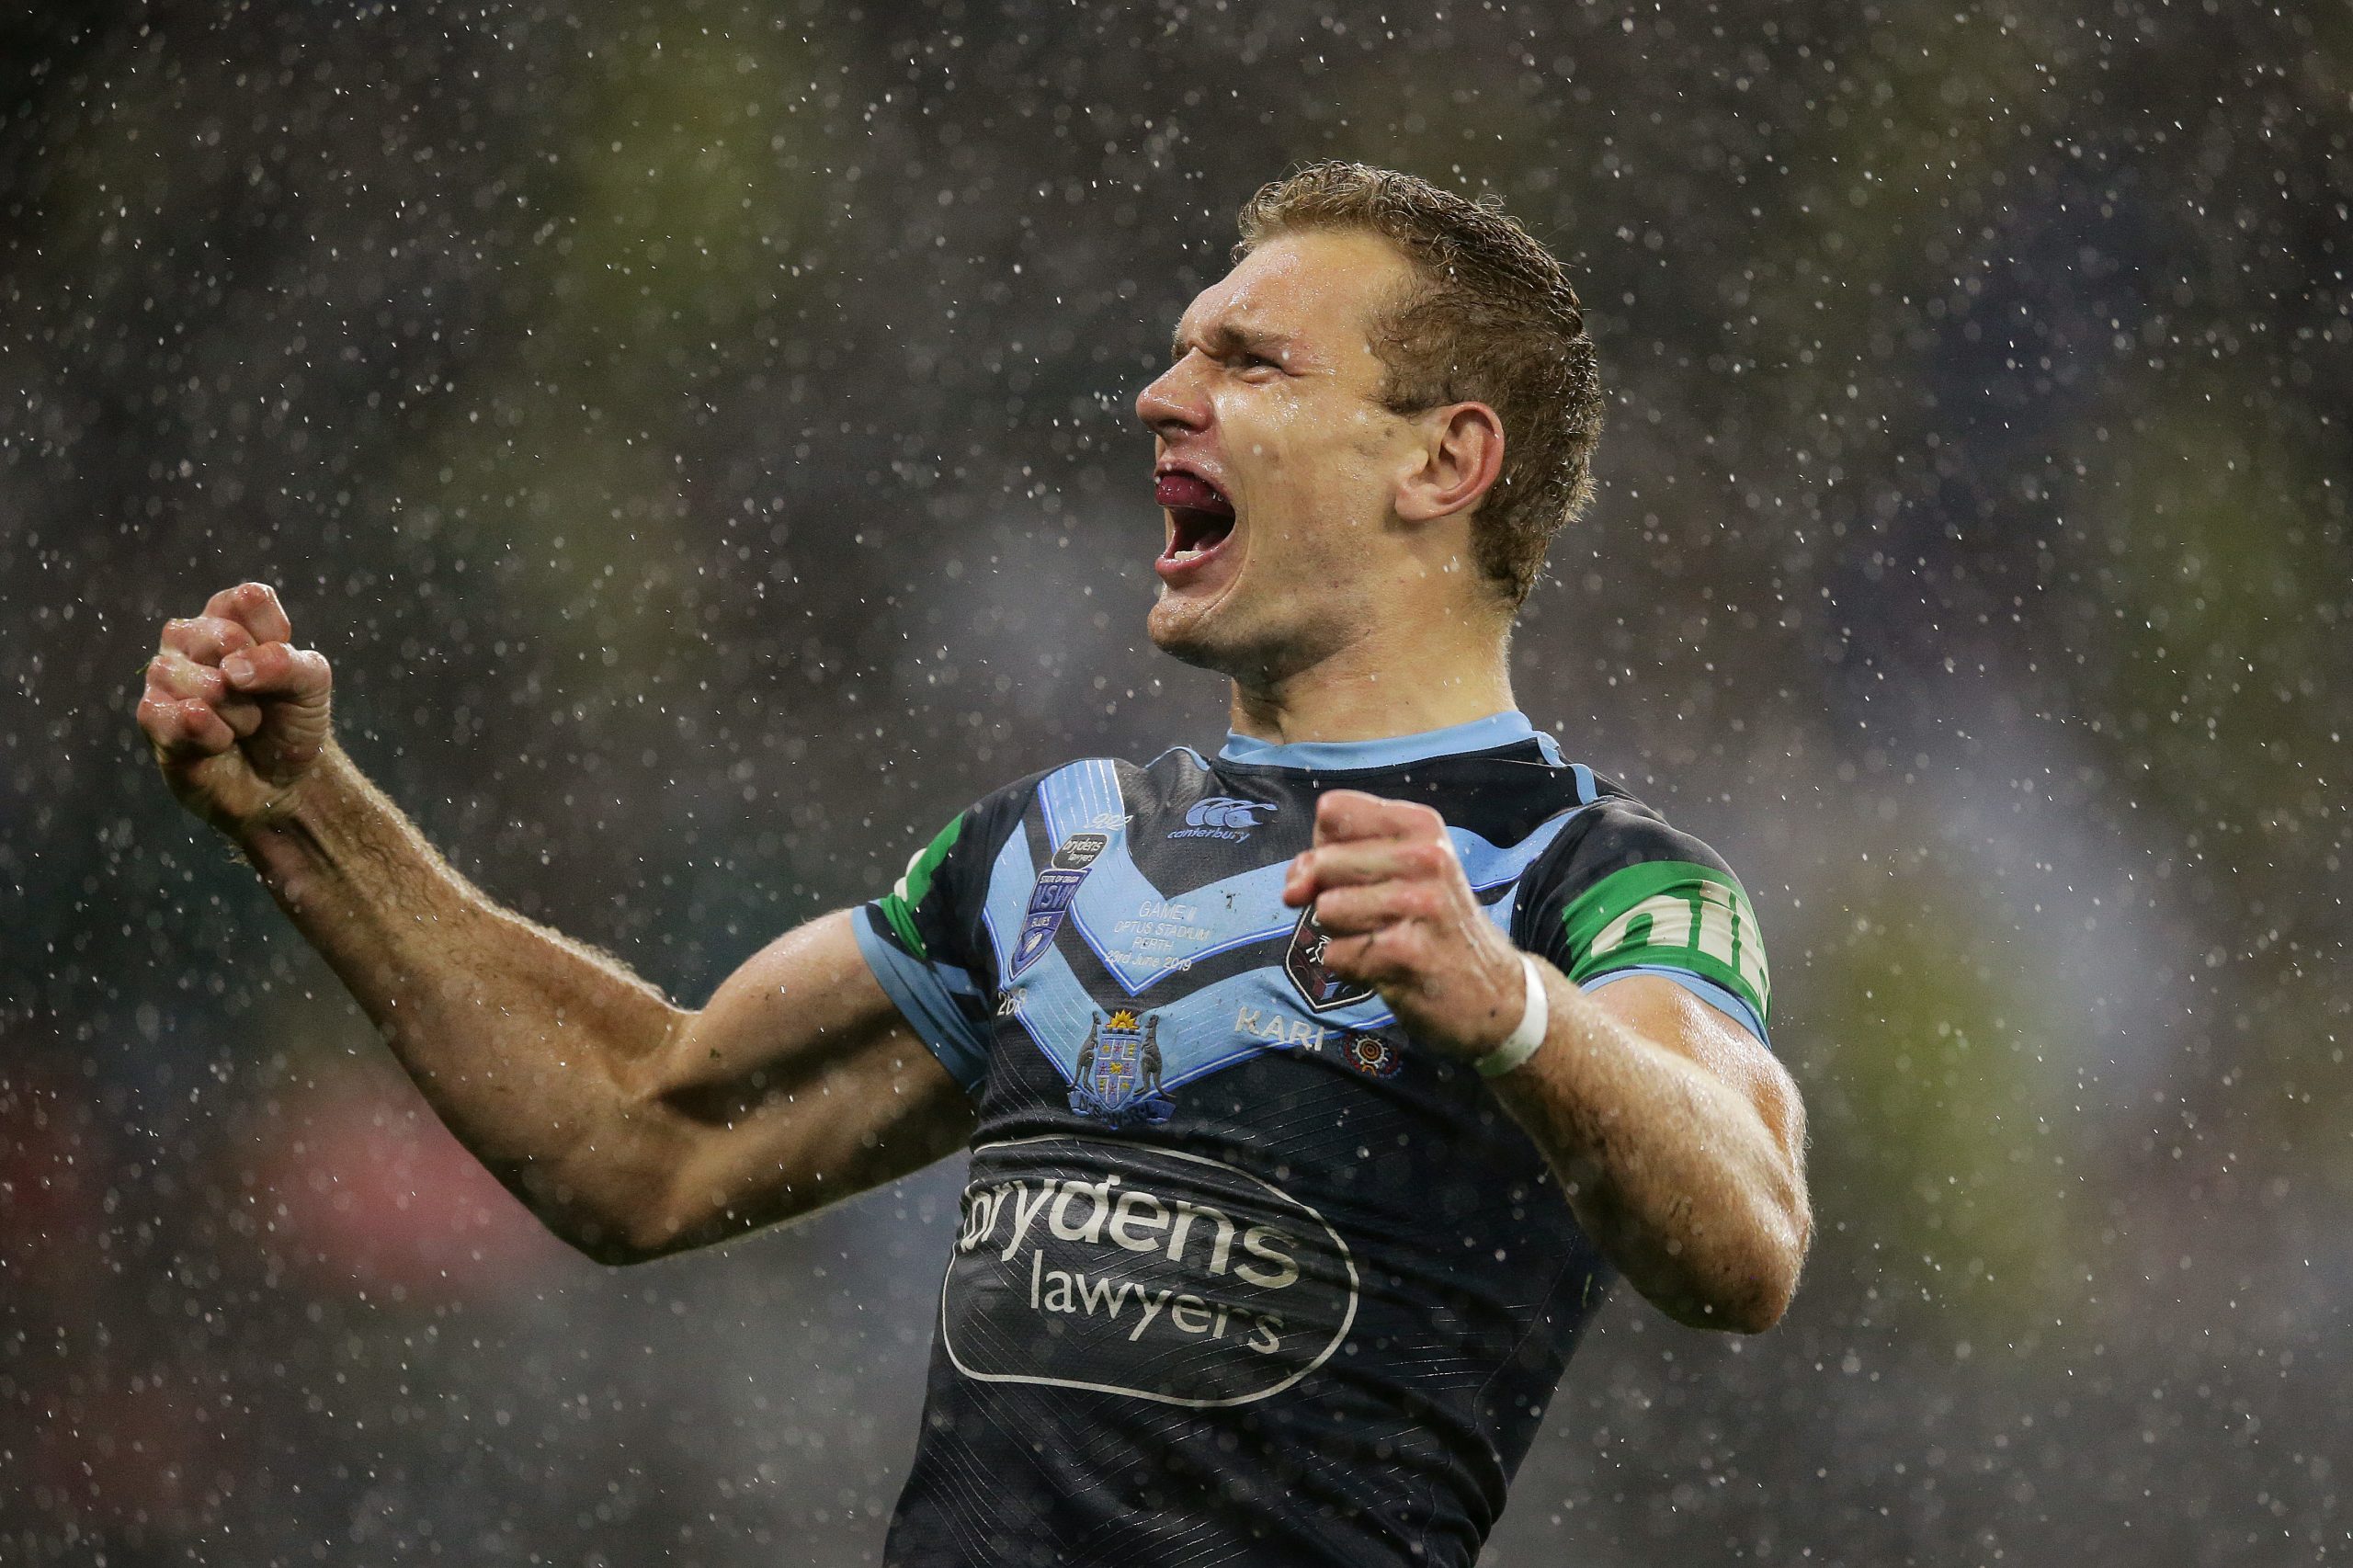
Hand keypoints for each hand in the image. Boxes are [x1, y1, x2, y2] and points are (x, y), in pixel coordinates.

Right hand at [135, 582, 333, 833]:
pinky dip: (214, 737)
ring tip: (241, 726)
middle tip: (259, 702)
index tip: (283, 666)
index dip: (275, 640)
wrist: (283, 783)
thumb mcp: (312, 685)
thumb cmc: (292, 722)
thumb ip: (285, 662)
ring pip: (203, 683)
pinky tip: (219, 744)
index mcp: (229, 618)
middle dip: (257, 683)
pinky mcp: (152, 718)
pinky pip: (179, 717)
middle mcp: (189, 638)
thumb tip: (231, 669)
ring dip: (239, 715)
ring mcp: (165, 676)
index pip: (250, 600)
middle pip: (224, 638)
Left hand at [1281, 790, 1527, 1059]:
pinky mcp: (1407, 954)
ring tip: (1384, 940)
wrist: (1493, 994)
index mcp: (1421, 825)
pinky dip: (1351, 969)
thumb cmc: (1431, 926)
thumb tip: (1293, 887)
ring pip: (1326, 910)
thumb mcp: (1399, 873)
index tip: (1350, 874)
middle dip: (1330, 896)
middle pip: (1322, 864)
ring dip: (1342, 935)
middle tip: (1375, 917)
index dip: (1324, 847)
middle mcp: (1426, 857)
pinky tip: (1387, 968)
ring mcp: (1419, 905)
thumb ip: (1336, 861)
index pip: (1331, 811)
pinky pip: (1337, 955)